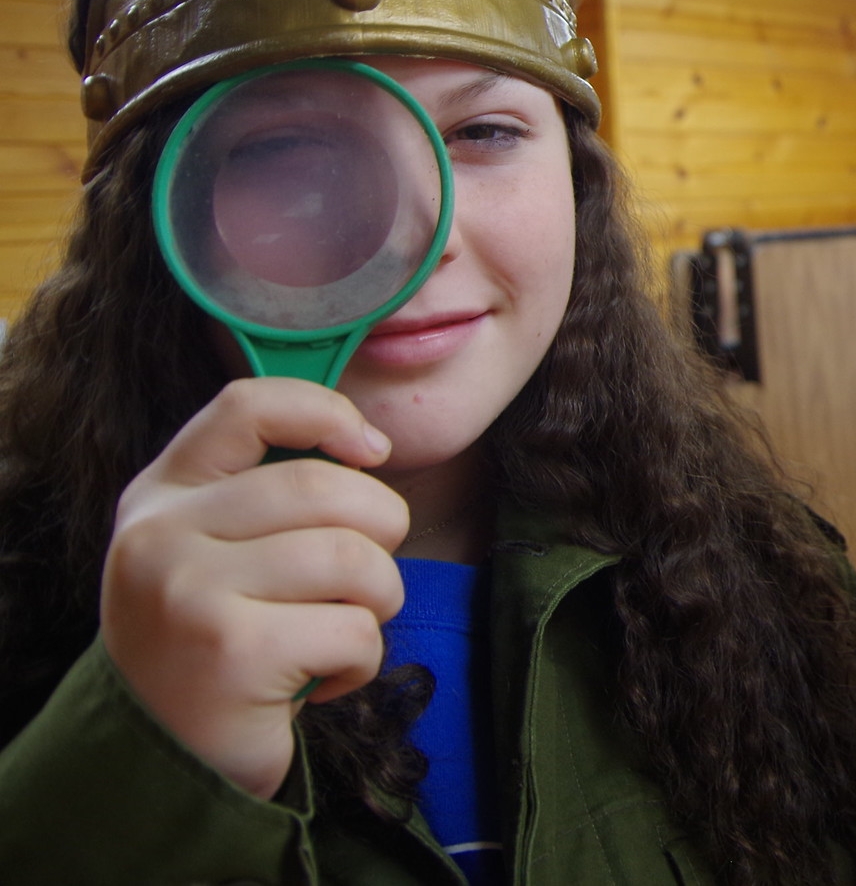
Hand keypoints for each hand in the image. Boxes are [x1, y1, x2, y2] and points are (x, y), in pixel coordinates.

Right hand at [100, 378, 408, 799]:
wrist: (165, 763)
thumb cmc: (220, 644)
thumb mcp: (217, 552)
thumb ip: (267, 492)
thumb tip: (370, 445)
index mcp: (160, 496)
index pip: (247, 407)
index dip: (327, 412)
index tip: (372, 451)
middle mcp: (161, 536)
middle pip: (326, 487)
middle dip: (381, 530)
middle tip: (362, 580)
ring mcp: (189, 592)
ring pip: (353, 558)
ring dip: (378, 601)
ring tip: (342, 629)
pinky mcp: (231, 653)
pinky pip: (354, 629)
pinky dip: (361, 661)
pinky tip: (321, 680)